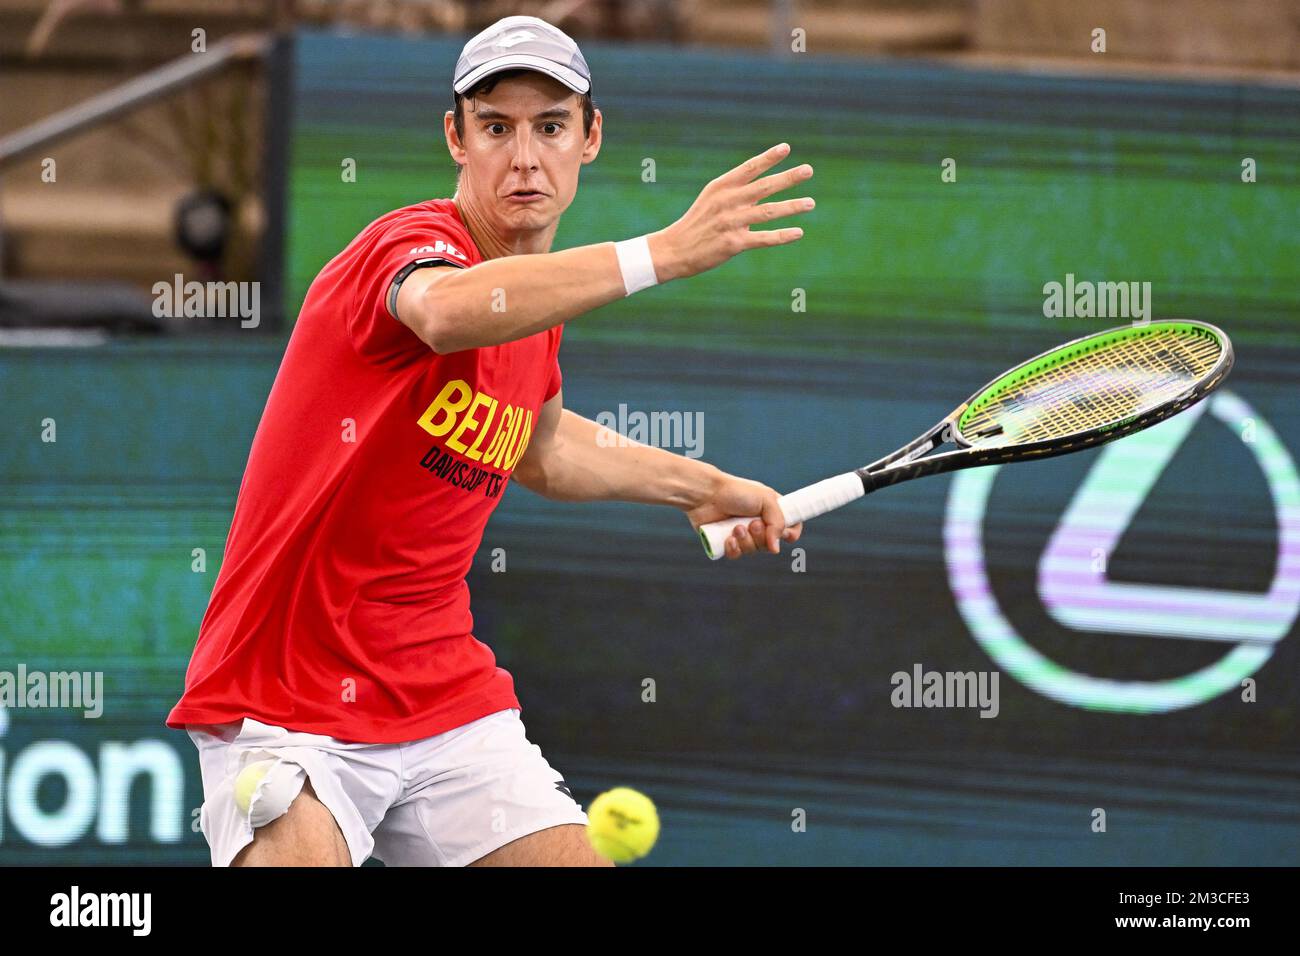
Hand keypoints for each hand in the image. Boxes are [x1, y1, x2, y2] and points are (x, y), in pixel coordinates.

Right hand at [647, 143, 813, 282]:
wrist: (674, 250)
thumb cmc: (697, 222)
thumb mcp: (712, 199)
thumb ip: (738, 191)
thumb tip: (767, 186)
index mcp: (721, 187)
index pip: (749, 168)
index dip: (768, 158)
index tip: (786, 148)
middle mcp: (727, 202)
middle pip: (764, 187)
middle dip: (788, 178)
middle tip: (809, 170)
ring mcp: (730, 223)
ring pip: (768, 212)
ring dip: (792, 207)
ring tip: (811, 203)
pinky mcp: (733, 244)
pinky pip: (763, 238)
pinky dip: (782, 236)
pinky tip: (798, 232)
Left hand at [685, 473, 802, 559]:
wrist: (706, 495)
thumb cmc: (736, 492)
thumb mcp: (766, 500)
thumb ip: (778, 522)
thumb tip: (776, 549)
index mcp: (771, 511)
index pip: (790, 527)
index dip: (790, 534)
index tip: (786, 535)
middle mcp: (758, 523)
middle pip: (771, 544)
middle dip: (762, 536)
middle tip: (753, 523)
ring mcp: (742, 534)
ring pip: (753, 550)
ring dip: (747, 541)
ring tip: (736, 527)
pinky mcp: (726, 541)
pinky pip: (736, 555)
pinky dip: (734, 548)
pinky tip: (728, 538)